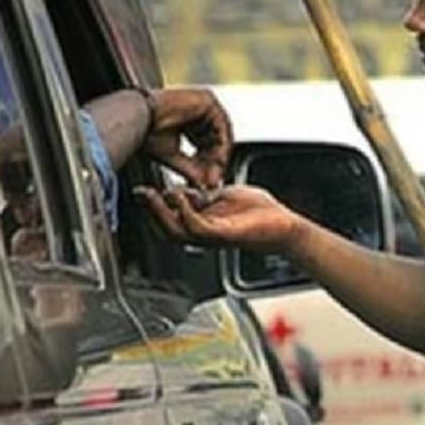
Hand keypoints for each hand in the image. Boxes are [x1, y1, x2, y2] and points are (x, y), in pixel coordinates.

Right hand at [136, 185, 302, 252]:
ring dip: (161, 212)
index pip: (169, 218)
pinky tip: (181, 197)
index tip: (144, 188)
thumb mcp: (222, 196)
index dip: (153, 205)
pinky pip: (197, 227)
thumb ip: (200, 195)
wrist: (283, 224)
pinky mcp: (223, 234)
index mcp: (201, 223)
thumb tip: (180, 190)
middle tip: (141, 191)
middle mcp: (202, 233)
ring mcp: (212, 236)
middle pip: (166, 228)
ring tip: (154, 193)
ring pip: (176, 231)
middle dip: (150, 209)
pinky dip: (185, 212)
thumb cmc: (258, 212)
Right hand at [144, 88, 233, 188]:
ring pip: (221, 134)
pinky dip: (220, 146)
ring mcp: (205, 102)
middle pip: (216, 138)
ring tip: (210, 174)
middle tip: (211, 181)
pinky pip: (222, 127)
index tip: (208, 181)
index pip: (208, 142)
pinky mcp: (207, 101)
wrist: (136, 118)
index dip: (209, 162)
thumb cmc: (145, 132)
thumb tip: (202, 184)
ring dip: (217, 157)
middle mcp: (200, 107)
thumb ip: (190, 168)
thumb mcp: (173, 155)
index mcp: (191, 116)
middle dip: (215, 162)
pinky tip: (213, 162)